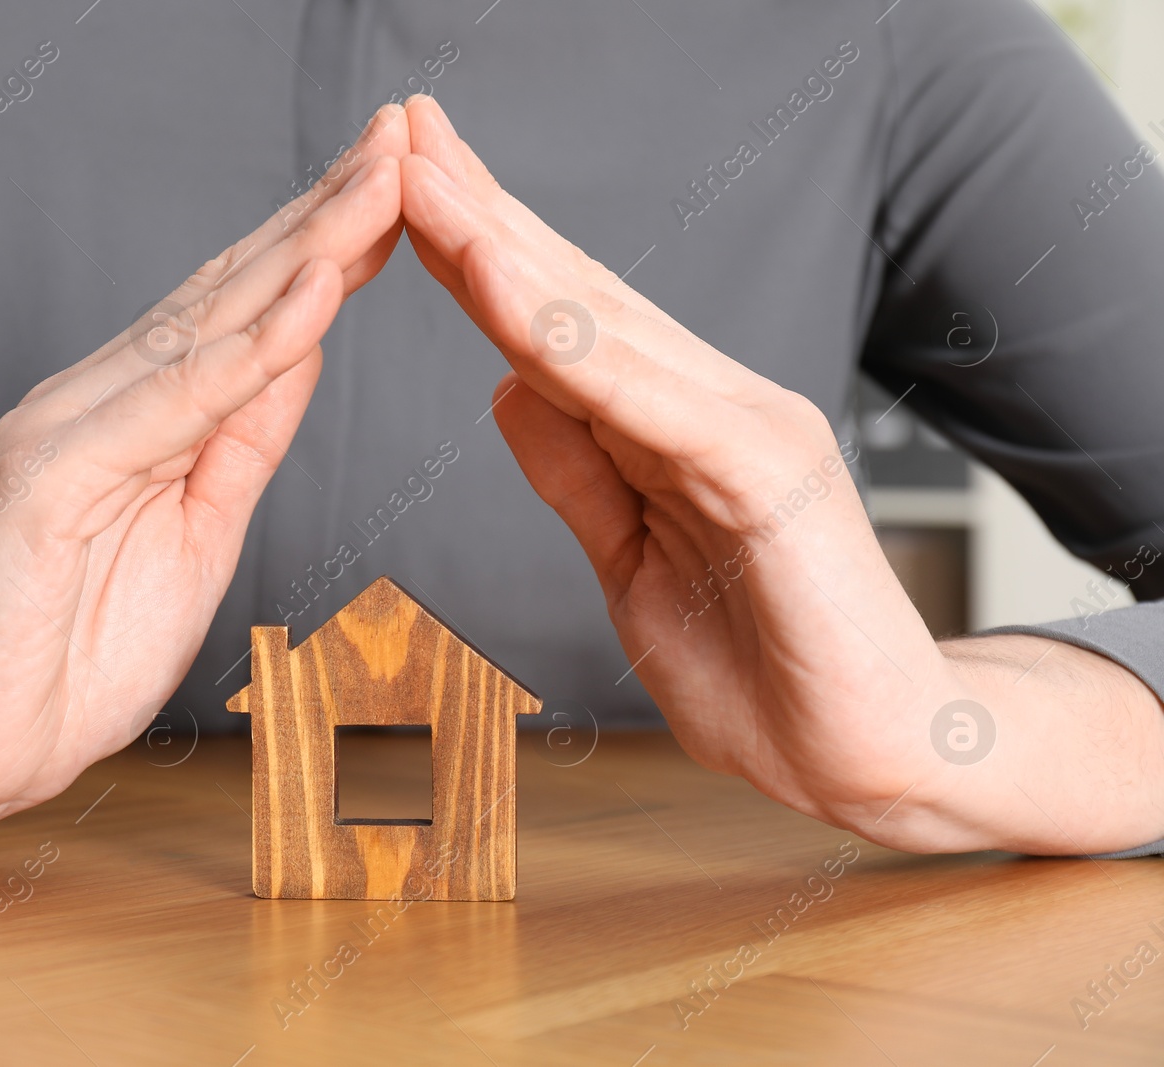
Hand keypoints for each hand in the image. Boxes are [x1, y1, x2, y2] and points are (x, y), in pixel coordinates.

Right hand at [0, 106, 411, 855]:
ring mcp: (67, 428)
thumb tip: (296, 353)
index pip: (244, 313)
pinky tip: (310, 297)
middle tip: (401, 137)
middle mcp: (98, 399)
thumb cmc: (66, 654)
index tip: (399, 192)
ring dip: (303, 251)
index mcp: (136, 415)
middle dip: (325, 215)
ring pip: (206, 325)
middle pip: (231, 292)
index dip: (324, 248)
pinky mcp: (46, 475)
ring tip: (378, 183)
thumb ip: (238, 440)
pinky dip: (245, 350)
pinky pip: (168, 405)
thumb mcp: (194, 535)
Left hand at [398, 96, 1163, 853]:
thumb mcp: (628, 564)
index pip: (553, 326)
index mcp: (666, 426)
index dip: (476, 253)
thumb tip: (508, 384)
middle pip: (570, 296)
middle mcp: (705, 403)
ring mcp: (741, 427)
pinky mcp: (765, 471)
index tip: (403, 191)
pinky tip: (502, 283)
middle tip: (401, 129)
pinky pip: (648, 397)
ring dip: (504, 247)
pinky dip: (570, 340)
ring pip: (599, 325)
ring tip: (427, 176)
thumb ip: (578, 472)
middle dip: (478, 211)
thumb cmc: (760, 665)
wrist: (869, 754)